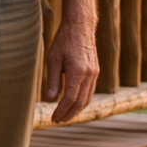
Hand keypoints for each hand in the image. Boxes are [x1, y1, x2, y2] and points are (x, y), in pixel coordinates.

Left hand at [43, 0, 99, 123]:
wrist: (80, 26)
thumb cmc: (64, 40)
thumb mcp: (53, 59)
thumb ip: (53, 80)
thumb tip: (50, 99)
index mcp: (77, 72)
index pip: (70, 99)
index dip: (61, 111)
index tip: (54, 118)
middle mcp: (89, 75)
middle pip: (80, 102)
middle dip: (69, 114)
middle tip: (59, 120)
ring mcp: (94, 73)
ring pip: (87, 98)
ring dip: (77, 109)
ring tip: (66, 115)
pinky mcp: (96, 71)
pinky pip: (90, 91)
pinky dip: (83, 100)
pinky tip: (74, 103)